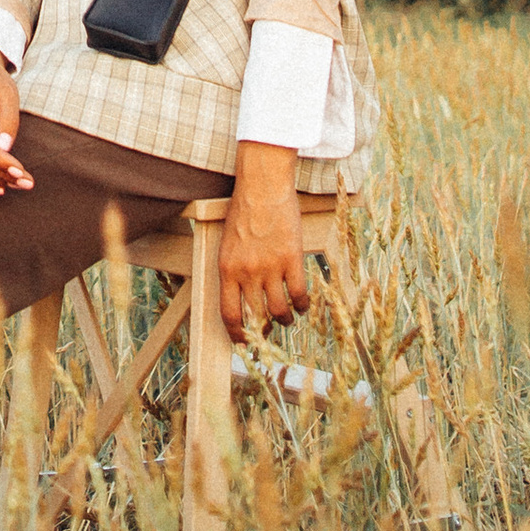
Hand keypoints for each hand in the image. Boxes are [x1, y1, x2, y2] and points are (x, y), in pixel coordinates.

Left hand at [221, 141, 309, 334]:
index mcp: (226, 269)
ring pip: (279, 310)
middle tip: (269, 334)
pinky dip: (302, 305)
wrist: (263, 187)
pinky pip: (299, 294)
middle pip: (256, 317)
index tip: (244, 343)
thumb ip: (233, 271)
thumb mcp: (228, 244)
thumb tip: (241, 298)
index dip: (237, 334)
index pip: (229, 313)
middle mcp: (247, 273)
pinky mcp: (291, 259)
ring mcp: (270, 267)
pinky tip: (303, 306)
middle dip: (263, 332)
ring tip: (287, 318)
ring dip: (284, 319)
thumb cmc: (244, 212)